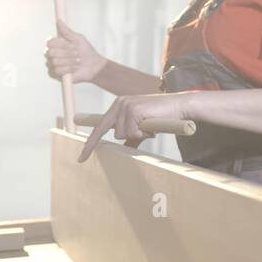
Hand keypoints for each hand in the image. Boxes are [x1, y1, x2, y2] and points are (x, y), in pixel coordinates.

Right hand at [44, 19, 106, 83]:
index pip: (49, 42)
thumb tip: (59, 20)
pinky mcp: (55, 74)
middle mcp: (52, 54)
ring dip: (69, 61)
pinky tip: (74, 68)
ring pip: (55, 62)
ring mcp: (52, 64)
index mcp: (56, 45)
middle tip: (77, 54)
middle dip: (67, 54)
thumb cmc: (86, 51)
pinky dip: (68, 69)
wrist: (93, 65)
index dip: (61, 45)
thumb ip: (67, 31)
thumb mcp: (78, 39)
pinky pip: (57, 71)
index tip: (72, 45)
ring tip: (78, 61)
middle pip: (51, 52)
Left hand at [77, 92, 191, 162]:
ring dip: (138, 134)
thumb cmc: (162, 116)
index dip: (90, 143)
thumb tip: (124, 149)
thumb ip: (131, 137)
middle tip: (141, 134)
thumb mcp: (142, 127)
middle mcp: (119, 103)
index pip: (99, 127)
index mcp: (118, 106)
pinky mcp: (134, 110)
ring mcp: (126, 105)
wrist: (179, 106)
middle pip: (111, 132)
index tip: (81, 158)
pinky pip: (132, 132)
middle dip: (129, 135)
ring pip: (121, 134)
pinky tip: (152, 124)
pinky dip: (143, 133)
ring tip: (150, 125)